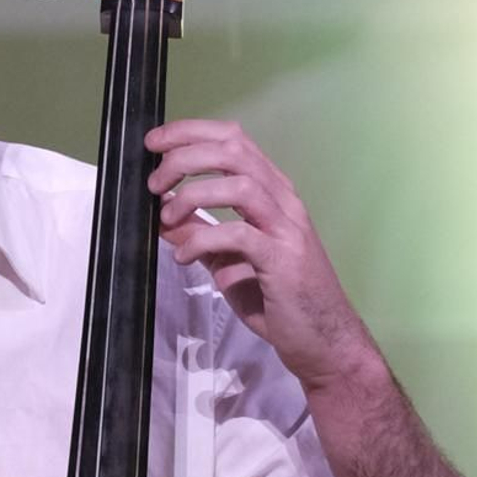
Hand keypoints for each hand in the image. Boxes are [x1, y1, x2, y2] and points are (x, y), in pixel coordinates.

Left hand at [145, 117, 377, 396]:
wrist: (323, 342)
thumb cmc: (278, 300)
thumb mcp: (227, 262)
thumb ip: (199, 235)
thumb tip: (160, 215)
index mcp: (272, 192)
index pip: (233, 140)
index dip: (191, 133)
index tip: (155, 143)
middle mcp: (283, 201)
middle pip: (233, 151)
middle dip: (185, 156)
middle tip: (154, 181)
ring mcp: (287, 229)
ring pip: (239, 184)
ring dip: (193, 194)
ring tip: (166, 217)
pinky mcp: (284, 260)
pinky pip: (239, 234)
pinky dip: (202, 240)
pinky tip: (183, 256)